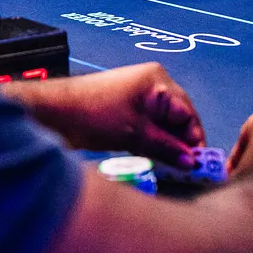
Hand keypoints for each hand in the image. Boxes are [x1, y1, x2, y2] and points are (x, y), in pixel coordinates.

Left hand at [24, 62, 203, 168]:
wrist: (52, 114)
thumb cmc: (94, 115)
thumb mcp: (135, 134)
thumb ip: (166, 148)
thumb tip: (191, 162)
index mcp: (157, 82)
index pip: (187, 112)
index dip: (194, 138)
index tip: (200, 163)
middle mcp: (151, 87)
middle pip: (177, 119)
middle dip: (182, 144)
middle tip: (188, 170)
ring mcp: (137, 99)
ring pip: (163, 126)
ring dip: (167, 147)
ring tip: (173, 170)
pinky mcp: (125, 113)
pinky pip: (148, 129)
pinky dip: (153, 144)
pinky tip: (157, 161)